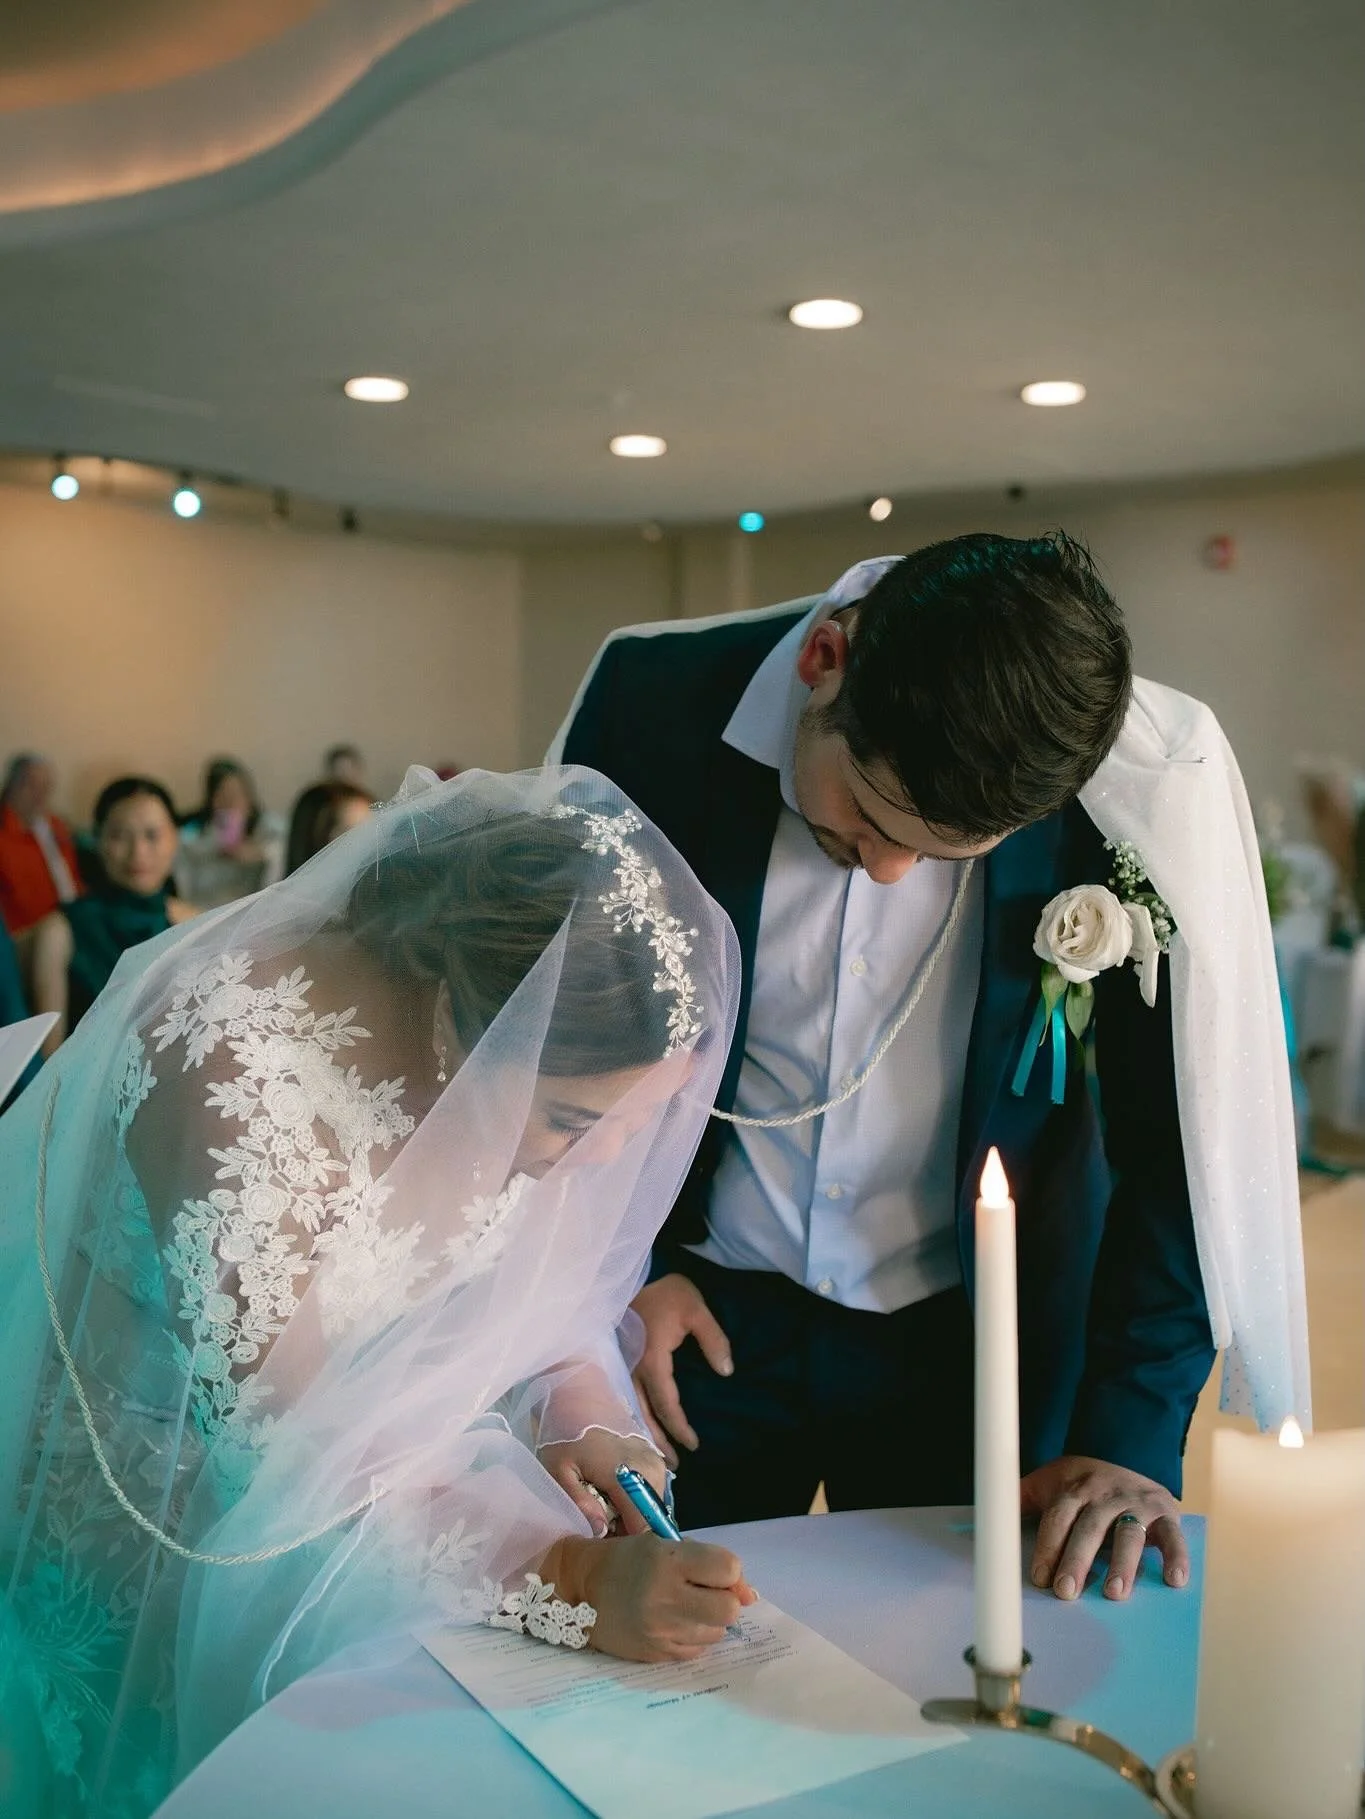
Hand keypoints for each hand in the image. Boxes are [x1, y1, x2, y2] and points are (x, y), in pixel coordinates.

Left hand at [538, 1429, 669, 1537]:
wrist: (579, 1397)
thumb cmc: (563, 1433)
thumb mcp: (559, 1470)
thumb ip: (579, 1502)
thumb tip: (601, 1531)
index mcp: (627, 1473)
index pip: (643, 1526)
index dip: (624, 1544)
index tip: (604, 1547)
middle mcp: (651, 1469)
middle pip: (649, 1521)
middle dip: (626, 1531)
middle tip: (598, 1524)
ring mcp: (657, 1463)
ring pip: (651, 1509)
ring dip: (630, 1516)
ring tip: (602, 1509)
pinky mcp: (657, 1460)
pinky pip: (651, 1495)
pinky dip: (634, 1502)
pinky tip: (612, 1496)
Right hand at [546, 1533, 756, 1662]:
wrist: (580, 1593)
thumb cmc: (628, 1561)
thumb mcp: (663, 1545)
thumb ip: (708, 1562)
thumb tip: (751, 1596)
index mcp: (668, 1561)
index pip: (729, 1569)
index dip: (728, 1571)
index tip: (713, 1571)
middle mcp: (666, 1598)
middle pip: (729, 1609)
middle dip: (724, 1600)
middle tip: (704, 1593)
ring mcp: (662, 1631)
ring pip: (717, 1632)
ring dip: (709, 1620)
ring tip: (684, 1607)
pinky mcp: (657, 1655)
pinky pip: (698, 1650)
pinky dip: (694, 1636)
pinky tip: (673, 1623)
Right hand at [631, 1274, 732, 1468]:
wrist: (633, 1274)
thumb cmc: (666, 1293)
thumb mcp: (696, 1310)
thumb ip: (713, 1340)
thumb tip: (726, 1371)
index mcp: (652, 1360)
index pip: (667, 1405)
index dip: (680, 1428)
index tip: (694, 1445)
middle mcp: (632, 1369)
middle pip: (644, 1415)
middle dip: (657, 1442)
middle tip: (672, 1466)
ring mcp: (622, 1366)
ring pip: (631, 1409)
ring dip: (645, 1432)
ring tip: (658, 1454)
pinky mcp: (619, 1362)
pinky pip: (626, 1396)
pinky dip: (635, 1416)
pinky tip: (643, 1425)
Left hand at [1021, 1454, 1187, 1601]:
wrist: (1128, 1450)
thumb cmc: (1082, 1479)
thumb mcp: (1049, 1481)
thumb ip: (1019, 1499)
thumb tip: (981, 1519)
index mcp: (1074, 1489)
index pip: (1058, 1517)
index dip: (1049, 1547)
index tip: (1040, 1578)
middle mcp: (1105, 1496)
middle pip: (1089, 1528)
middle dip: (1077, 1560)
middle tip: (1067, 1592)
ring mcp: (1136, 1505)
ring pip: (1129, 1533)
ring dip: (1122, 1563)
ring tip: (1114, 1593)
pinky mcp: (1165, 1515)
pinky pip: (1173, 1536)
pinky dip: (1178, 1557)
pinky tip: (1175, 1581)